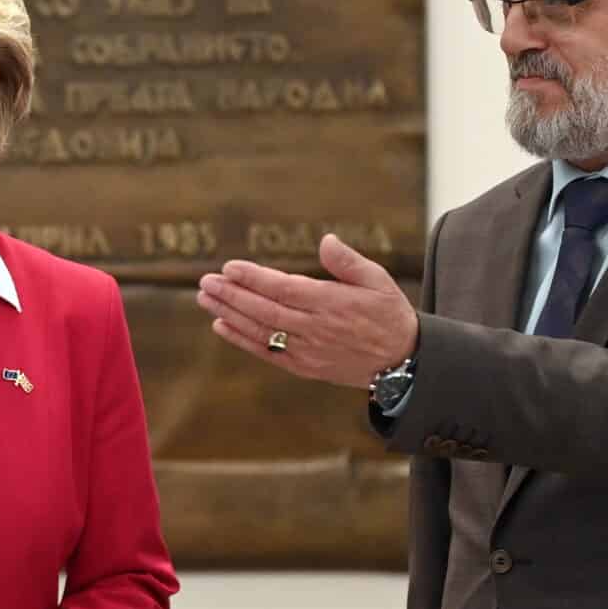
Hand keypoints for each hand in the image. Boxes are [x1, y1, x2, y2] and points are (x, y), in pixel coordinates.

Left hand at [196, 233, 418, 387]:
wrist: (401, 361)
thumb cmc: (388, 313)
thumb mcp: (378, 280)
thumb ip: (348, 261)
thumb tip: (326, 240)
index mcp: (332, 303)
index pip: (285, 289)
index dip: (254, 279)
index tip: (230, 268)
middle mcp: (316, 329)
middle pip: (265, 311)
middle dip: (232, 296)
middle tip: (206, 281)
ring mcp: (308, 351)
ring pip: (261, 332)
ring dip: (230, 315)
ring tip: (206, 298)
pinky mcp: (304, 367)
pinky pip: (267, 353)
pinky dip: (242, 341)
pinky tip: (221, 325)